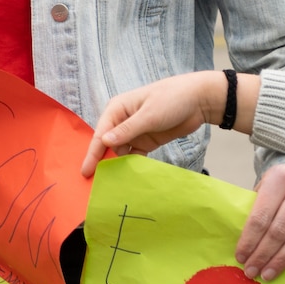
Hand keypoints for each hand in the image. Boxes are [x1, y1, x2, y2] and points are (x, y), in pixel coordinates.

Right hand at [79, 72, 219, 175]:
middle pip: (107, 145)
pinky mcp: (146, 141)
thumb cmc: (171, 99)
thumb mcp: (149, 115)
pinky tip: (129, 178)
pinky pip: (134, 156)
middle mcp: (122, 121)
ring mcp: (134, 132)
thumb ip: (127, 130)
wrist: (199, 99)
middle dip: (102, 161)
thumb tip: (104, 141)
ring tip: (111, 184)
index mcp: (117, 109)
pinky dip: (131, 165)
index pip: (100, 134)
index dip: (92, 154)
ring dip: (117, 165)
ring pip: (120, 152)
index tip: (86, 172)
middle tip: (96, 183)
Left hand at [239, 164, 284, 280]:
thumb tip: (245, 246)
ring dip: (283, 259)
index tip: (241, 258)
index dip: (249, 240)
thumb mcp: (268, 187)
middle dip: (263, 254)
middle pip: (280, 229)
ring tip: (269, 274)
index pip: (261, 216)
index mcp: (280, 177)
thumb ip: (257, 209)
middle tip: (252, 271)